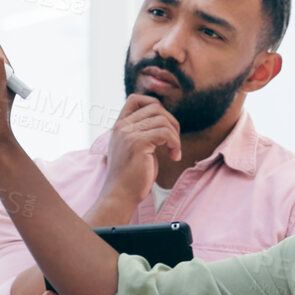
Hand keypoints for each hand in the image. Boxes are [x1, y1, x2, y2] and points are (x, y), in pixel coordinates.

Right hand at [100, 93, 181, 209]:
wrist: (120, 195)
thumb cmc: (131, 176)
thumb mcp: (134, 148)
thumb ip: (142, 132)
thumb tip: (163, 119)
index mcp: (119, 126)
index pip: (135, 99)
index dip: (154, 104)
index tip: (164, 123)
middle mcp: (122, 126)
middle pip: (155, 107)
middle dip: (171, 122)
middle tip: (173, 141)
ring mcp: (128, 133)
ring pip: (163, 120)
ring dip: (175, 136)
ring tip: (174, 152)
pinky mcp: (138, 143)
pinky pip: (165, 133)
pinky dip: (175, 143)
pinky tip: (174, 156)